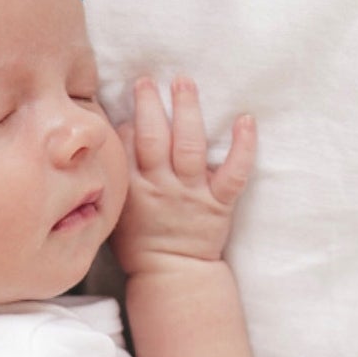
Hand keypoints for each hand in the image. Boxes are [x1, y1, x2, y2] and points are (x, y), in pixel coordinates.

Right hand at [109, 76, 255, 276]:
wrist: (171, 275)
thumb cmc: (139, 244)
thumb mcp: (114, 213)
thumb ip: (114, 181)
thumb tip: (112, 145)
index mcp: (132, 190)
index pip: (125, 147)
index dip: (126, 122)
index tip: (128, 107)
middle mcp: (161, 187)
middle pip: (153, 138)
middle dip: (149, 105)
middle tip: (147, 80)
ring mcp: (191, 194)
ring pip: (188, 146)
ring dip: (186, 110)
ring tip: (183, 82)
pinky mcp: (218, 203)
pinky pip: (234, 173)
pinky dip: (243, 146)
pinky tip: (245, 120)